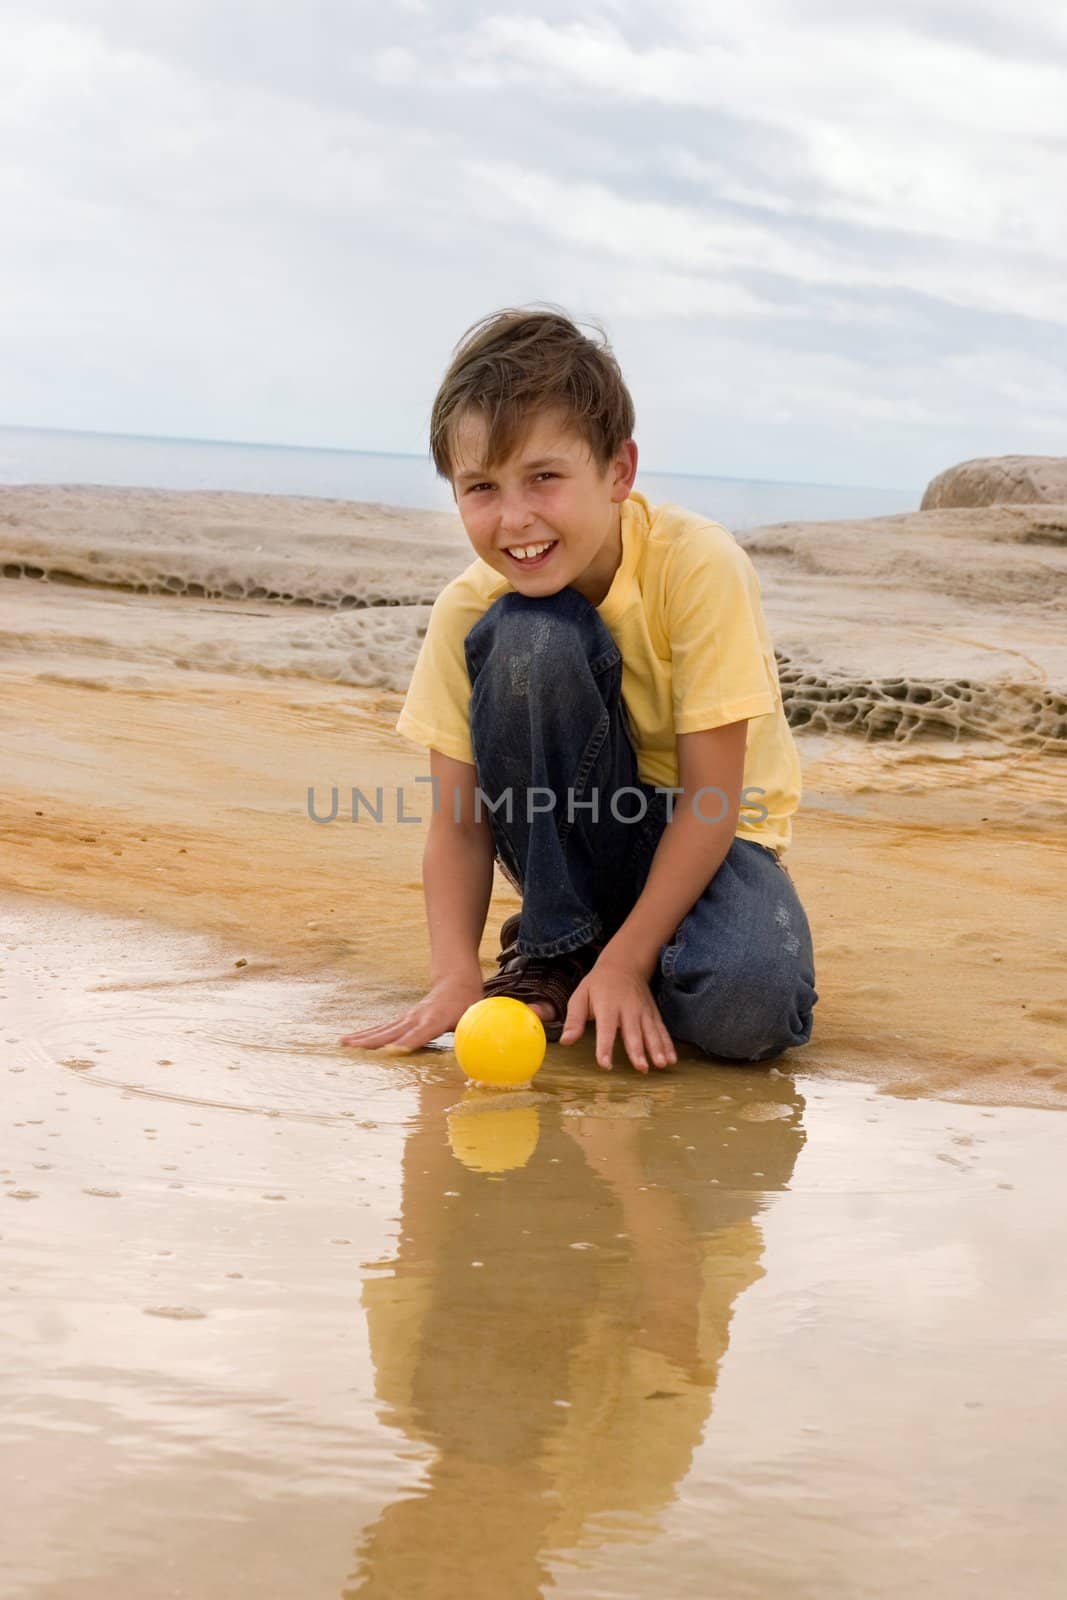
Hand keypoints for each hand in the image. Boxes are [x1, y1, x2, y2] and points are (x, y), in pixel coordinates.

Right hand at [339, 973, 485, 1054]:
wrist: (456, 979)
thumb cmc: (468, 1002)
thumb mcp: (475, 1016)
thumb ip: (473, 1034)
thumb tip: (477, 1052)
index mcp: (436, 1019)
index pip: (419, 1034)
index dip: (406, 1043)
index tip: (391, 1051)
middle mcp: (417, 1018)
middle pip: (392, 1032)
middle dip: (372, 1041)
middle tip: (352, 1048)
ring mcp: (408, 1018)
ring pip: (383, 1029)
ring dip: (363, 1038)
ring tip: (343, 1044)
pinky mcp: (403, 1019)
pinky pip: (383, 1028)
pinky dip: (367, 1035)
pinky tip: (352, 1041)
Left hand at [559, 954, 676, 1073]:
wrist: (624, 965)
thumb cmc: (598, 985)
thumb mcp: (580, 996)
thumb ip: (574, 1020)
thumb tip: (565, 1041)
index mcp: (607, 1006)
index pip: (606, 1028)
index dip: (605, 1046)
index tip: (605, 1064)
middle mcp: (628, 1009)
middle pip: (633, 1031)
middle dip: (637, 1050)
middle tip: (641, 1067)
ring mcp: (643, 1011)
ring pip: (651, 1031)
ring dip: (657, 1048)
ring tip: (661, 1064)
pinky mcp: (653, 1014)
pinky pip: (662, 1030)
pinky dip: (668, 1044)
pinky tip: (672, 1060)